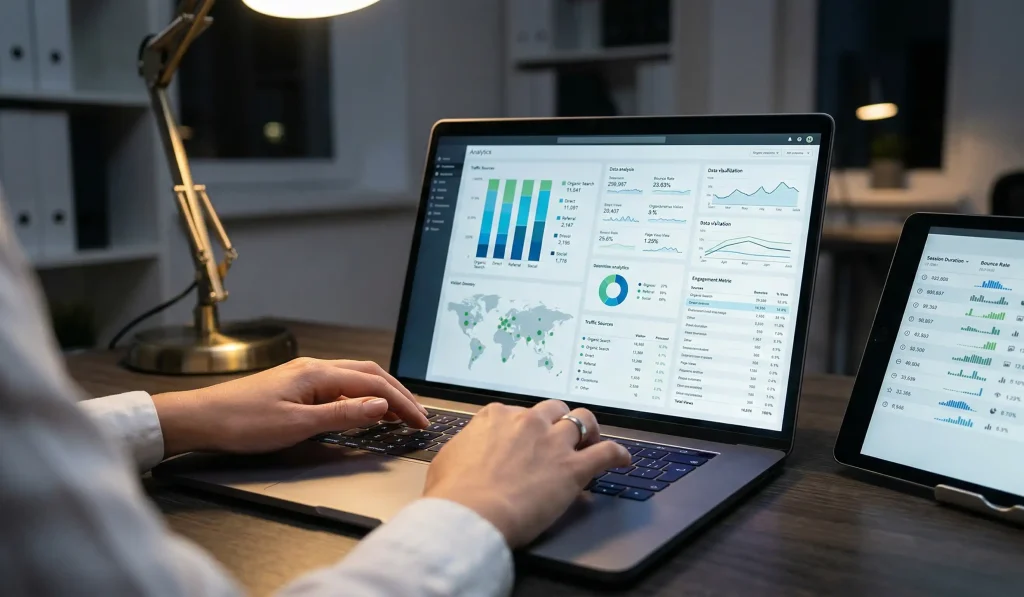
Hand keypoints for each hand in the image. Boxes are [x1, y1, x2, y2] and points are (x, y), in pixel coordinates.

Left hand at [152, 357, 428, 456]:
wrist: (200, 419)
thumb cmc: (241, 423)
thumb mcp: (297, 425)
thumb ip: (343, 415)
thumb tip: (381, 406)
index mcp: (318, 374)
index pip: (374, 385)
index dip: (401, 403)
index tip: (420, 421)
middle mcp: (313, 368)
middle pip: (368, 374)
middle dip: (398, 393)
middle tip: (417, 416)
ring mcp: (303, 375)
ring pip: (354, 377)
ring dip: (381, 393)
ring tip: (398, 412)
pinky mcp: (294, 385)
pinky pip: (338, 385)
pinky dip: (360, 395)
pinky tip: (361, 409)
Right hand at [423, 400, 629, 546]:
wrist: (471, 513)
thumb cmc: (454, 493)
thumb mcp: (448, 459)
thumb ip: (465, 447)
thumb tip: (467, 453)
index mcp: (496, 417)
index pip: (516, 411)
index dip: (524, 426)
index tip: (525, 437)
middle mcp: (527, 422)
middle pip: (553, 409)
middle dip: (558, 420)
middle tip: (560, 436)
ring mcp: (552, 442)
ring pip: (583, 420)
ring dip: (589, 429)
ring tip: (591, 440)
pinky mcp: (573, 468)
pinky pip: (606, 452)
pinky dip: (617, 454)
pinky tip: (622, 459)